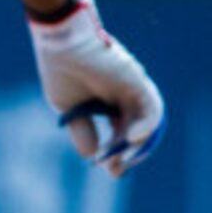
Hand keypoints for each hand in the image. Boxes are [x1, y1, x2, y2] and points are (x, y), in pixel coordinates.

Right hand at [28, 0, 165, 176]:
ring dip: (138, 144)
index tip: (109, 170)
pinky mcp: (138, 82)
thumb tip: (92, 155)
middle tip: (116, 170)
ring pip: (146, 123)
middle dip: (128, 153)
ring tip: (124, 159)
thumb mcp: (68, 108)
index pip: (120, 132)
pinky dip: (146, 125)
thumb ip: (82, 130)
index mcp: (107, 103)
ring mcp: (133, 90)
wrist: (61, 41)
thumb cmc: (61, 70)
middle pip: (135, 131)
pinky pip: (150, 108)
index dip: (116, 153)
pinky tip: (131, 138)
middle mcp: (124, 97)